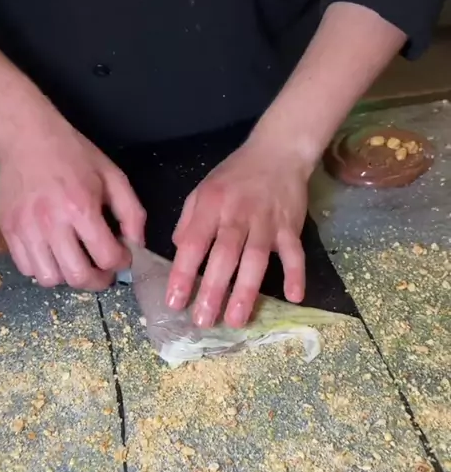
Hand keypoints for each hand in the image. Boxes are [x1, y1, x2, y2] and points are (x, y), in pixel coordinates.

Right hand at [0, 108, 145, 289]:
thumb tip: (138, 244)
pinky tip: (54, 254)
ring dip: (68, 277)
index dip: (120, 263)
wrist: (27, 136)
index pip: (106, 257)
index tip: (121, 256)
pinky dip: (43, 269)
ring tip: (76, 261)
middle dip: (98, 280)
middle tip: (102, 271)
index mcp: (80, 207)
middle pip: (78, 276)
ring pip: (50, 279)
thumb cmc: (73, 155)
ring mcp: (26, 229)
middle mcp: (51, 223)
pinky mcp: (9, 231)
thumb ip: (132, 212)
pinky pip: (27, 269)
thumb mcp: (112, 176)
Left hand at [166, 136, 309, 327]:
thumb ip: (189, 222)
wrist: (278, 151)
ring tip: (236, 320)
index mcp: (211, 206)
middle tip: (203, 321)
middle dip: (212, 289)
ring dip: (246, 290)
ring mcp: (266, 222)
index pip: (193, 243)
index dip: (183, 273)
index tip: (174, 302)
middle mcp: (237, 214)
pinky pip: (294, 253)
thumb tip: (179, 253)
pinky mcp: (291, 226)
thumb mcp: (203, 191)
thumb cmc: (235, 175)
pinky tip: (294, 297)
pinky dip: (296, 274)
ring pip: (255, 258)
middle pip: (224, 255)